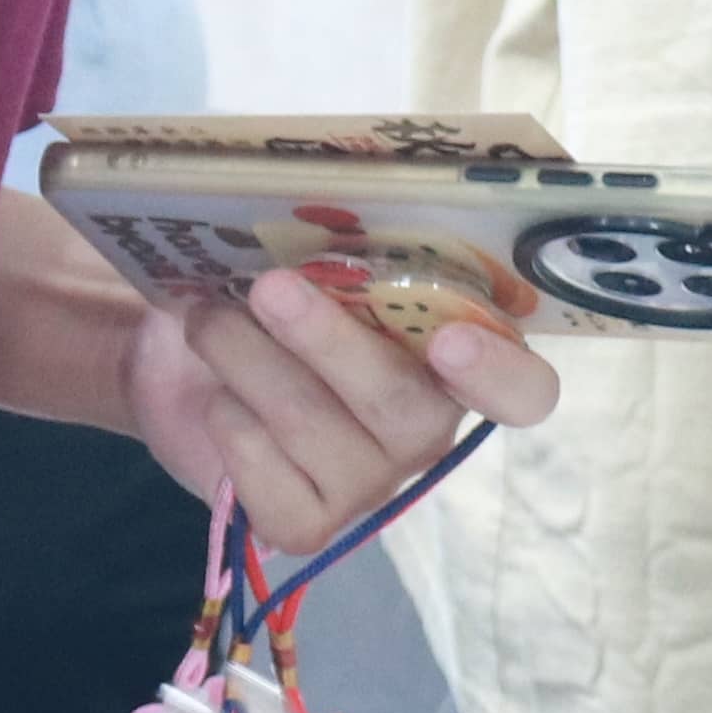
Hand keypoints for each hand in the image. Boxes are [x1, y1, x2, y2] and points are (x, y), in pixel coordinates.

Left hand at [131, 264, 553, 555]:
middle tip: (267, 287)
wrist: (187, 376)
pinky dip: (228, 424)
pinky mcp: (307, 523)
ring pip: (313, 426)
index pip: (524, 391)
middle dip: (326, 339)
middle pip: (401, 405)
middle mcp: (424, 430)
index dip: (498, 374)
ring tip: (207, 318)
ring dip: (245, 359)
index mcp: (452, 356)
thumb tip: (325, 189)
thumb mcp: (302, 261)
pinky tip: (218, 398)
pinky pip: (266, 479)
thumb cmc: (265, 304)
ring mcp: (368, 484)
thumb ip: (332, 243)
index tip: (451, 343)